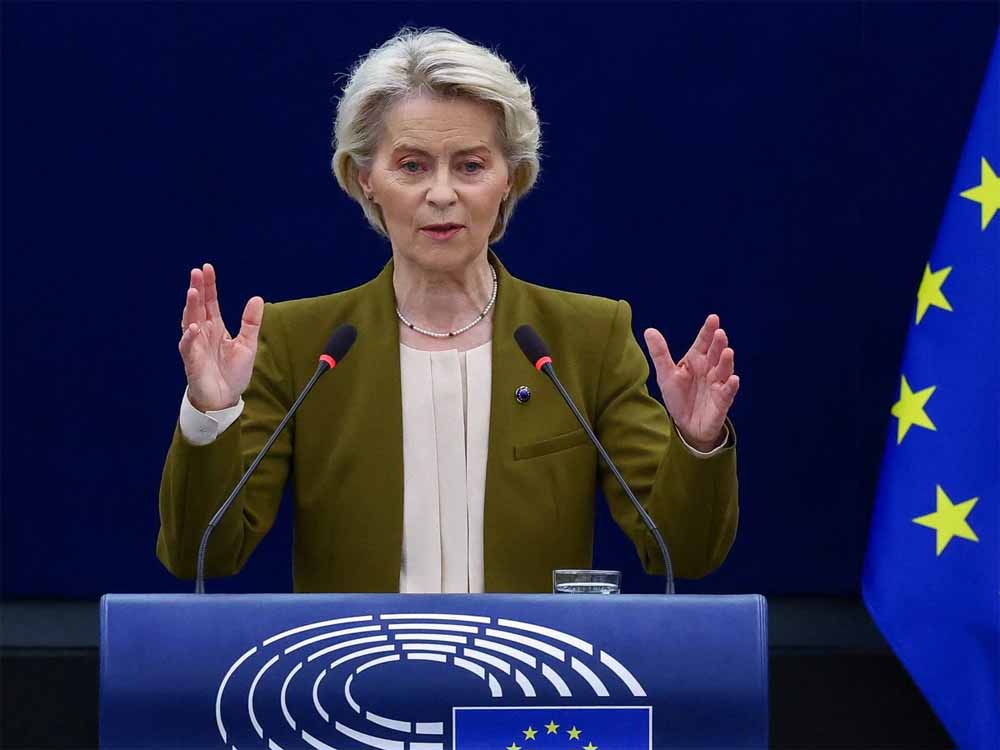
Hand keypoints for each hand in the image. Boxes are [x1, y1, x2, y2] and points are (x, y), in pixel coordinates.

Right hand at [179, 263, 263, 411]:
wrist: (225, 398)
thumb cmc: (233, 372)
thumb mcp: (247, 344)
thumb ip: (251, 322)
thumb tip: (257, 299)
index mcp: (216, 327)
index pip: (210, 301)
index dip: (209, 285)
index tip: (207, 268)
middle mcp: (203, 332)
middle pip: (198, 306)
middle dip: (197, 289)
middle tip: (197, 272)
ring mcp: (195, 345)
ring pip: (190, 321)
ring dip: (190, 307)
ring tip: (193, 292)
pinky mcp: (192, 360)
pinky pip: (188, 346)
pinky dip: (190, 337)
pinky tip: (194, 327)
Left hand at [643, 314, 738, 451]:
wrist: (685, 425)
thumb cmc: (678, 396)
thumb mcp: (666, 374)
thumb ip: (659, 353)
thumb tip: (649, 330)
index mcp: (696, 360)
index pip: (703, 342)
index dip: (708, 331)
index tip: (713, 318)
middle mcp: (710, 369)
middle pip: (716, 353)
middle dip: (719, 343)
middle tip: (720, 333)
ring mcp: (717, 384)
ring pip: (724, 370)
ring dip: (726, 361)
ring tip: (727, 351)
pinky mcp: (721, 401)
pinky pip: (727, 393)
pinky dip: (731, 386)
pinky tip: (733, 379)